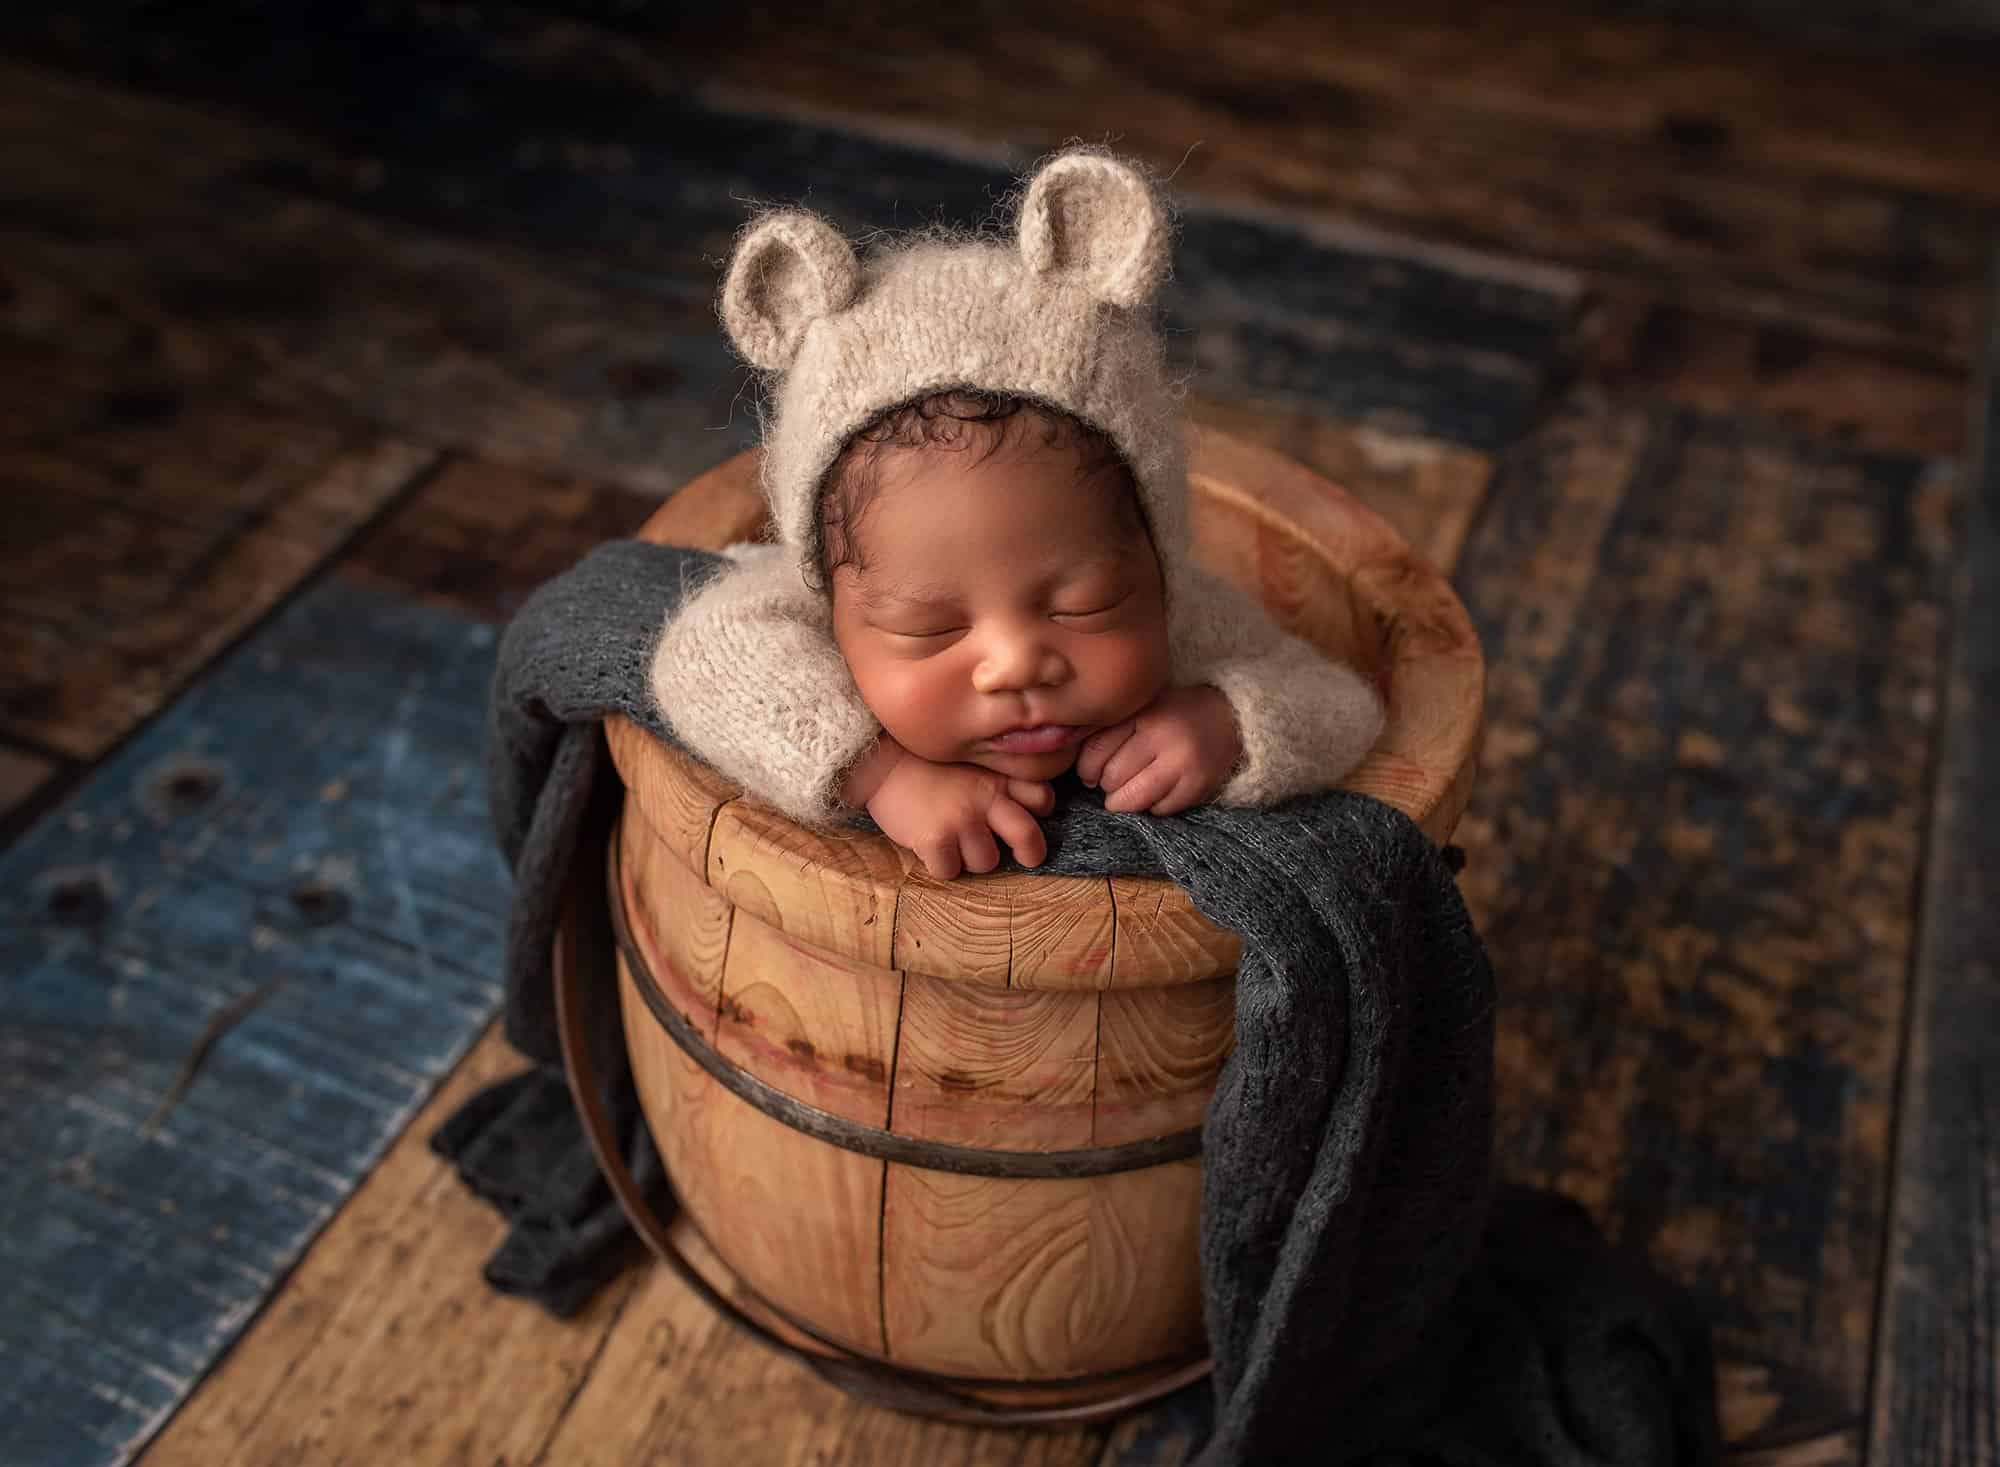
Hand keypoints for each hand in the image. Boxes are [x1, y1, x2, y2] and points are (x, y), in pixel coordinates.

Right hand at [861, 748, 1055, 879]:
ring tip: (955, 842)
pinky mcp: (935, 839)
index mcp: (996, 778)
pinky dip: (942, 866)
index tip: (1027, 814)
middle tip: (1025, 857)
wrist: (880, 761)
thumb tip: (1017, 808)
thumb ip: (994, 779)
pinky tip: (932, 849)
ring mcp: (960, 820)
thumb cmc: (924, 762)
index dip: (1040, 809)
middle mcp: (984, 798)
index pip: (1041, 796)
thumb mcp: (968, 760)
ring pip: (987, 862)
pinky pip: (950, 871)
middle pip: (1028, 836)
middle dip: (1032, 852)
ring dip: (973, 858)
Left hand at [1076, 685, 1241, 815]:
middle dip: (1106, 785)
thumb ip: (1109, 728)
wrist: (1230, 718)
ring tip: (1129, 791)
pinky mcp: (1197, 787)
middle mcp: (1162, 737)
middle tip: (1115, 780)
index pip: (1095, 751)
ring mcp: (1182, 764)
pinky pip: (1158, 811)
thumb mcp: (1141, 708)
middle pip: (1111, 778)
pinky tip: (1158, 791)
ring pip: (1131, 800)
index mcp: (1143, 713)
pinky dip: (1152, 807)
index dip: (1085, 769)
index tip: (1090, 773)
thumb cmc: (1173, 714)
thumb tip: (1072, 764)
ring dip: (1123, 802)